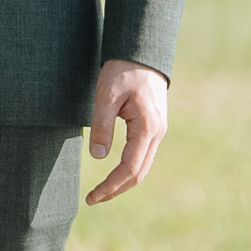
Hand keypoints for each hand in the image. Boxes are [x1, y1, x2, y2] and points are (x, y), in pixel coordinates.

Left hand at [84, 58, 167, 202]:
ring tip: (102, 191)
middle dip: (116, 189)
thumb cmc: (123, 70)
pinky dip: (129, 169)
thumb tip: (98, 156)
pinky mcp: (153, 126)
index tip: (93, 196)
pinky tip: (115, 172)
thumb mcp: (107, 94)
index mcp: (147, 127)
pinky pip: (143, 155)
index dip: (111, 186)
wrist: (142, 51)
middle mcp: (157, 133)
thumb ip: (103, 125)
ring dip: (123, 182)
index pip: (129, 168)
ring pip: (142, 166)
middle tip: (93, 199)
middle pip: (138, 173)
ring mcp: (157, 131)